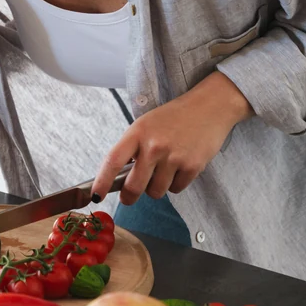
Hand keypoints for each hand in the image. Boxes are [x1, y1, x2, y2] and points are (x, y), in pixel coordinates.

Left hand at [92, 72, 252, 205]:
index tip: (95, 196)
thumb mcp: (146, 124)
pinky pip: (176, 189)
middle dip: (129, 197)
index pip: (113, 161)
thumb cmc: (174, 117)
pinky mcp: (192, 166)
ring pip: (155, 192)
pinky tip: (179, 168)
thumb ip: (133, 147)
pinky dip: (175, 184)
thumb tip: (120, 177)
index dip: (102, 182)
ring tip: (162, 171)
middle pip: (134, 186)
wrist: (209, 108)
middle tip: (129, 197)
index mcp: (138, 132)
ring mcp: (174, 157)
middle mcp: (154, 146)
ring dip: (156, 188)